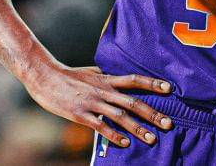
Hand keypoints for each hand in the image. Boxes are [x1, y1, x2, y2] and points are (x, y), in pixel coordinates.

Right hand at [25, 65, 173, 147]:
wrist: (45, 77)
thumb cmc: (69, 75)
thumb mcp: (92, 72)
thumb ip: (108, 77)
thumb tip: (122, 79)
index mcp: (107, 79)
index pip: (134, 79)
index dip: (152, 83)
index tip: (169, 89)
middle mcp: (103, 90)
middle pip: (133, 102)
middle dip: (152, 113)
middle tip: (169, 123)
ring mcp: (93, 103)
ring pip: (120, 116)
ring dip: (137, 128)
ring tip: (151, 138)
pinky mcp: (81, 115)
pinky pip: (101, 126)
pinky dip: (114, 135)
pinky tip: (125, 143)